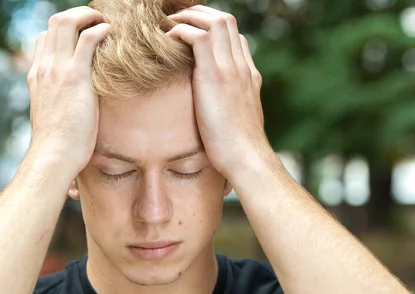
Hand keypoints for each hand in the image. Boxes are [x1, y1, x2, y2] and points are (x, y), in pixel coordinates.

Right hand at [26, 7, 109, 176]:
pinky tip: (111, 34)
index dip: (65, 30)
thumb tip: (72, 105)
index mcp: (37, 76)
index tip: (84, 35)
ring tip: (106, 23)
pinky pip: (87, 39)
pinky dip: (100, 29)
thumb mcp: (53, 116)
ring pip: (67, 22)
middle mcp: (44, 68)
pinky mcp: (75, 77)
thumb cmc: (58, 145)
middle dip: (78, 15)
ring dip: (89, 16)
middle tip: (98, 22)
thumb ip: (59, 102)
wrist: (54, 155)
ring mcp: (57, 70)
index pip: (45, 37)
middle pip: (55, 22)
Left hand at [167, 6, 270, 178]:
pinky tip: (166, 41)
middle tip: (176, 20)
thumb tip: (217, 115)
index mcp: (249, 76)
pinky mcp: (214, 77)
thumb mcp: (237, 123)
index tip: (192, 33)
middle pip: (226, 20)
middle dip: (200, 14)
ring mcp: (231, 69)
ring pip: (214, 21)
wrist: (246, 157)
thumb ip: (229, 110)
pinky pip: (197, 38)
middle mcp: (242, 67)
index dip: (214, 29)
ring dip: (188, 17)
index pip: (236, 37)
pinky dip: (180, 32)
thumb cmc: (238, 149)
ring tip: (168, 25)